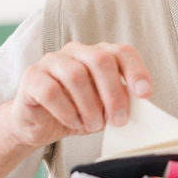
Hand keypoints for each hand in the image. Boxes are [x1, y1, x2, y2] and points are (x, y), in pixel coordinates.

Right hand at [8, 41, 151, 147]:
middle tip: (119, 120)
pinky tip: (73, 122)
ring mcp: (52, 61)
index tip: (145, 95)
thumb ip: (120, 103)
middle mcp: (76, 52)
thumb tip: (138, 109)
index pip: (122, 52)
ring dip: (89, 106)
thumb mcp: (104, 109)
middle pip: (100, 60)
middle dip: (114, 93)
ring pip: (75, 75)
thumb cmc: (75, 112)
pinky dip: (67, 111)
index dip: (136, 71)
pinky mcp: (32, 77)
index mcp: (98, 54)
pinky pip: (51, 91)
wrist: (38, 124)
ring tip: (93, 125)